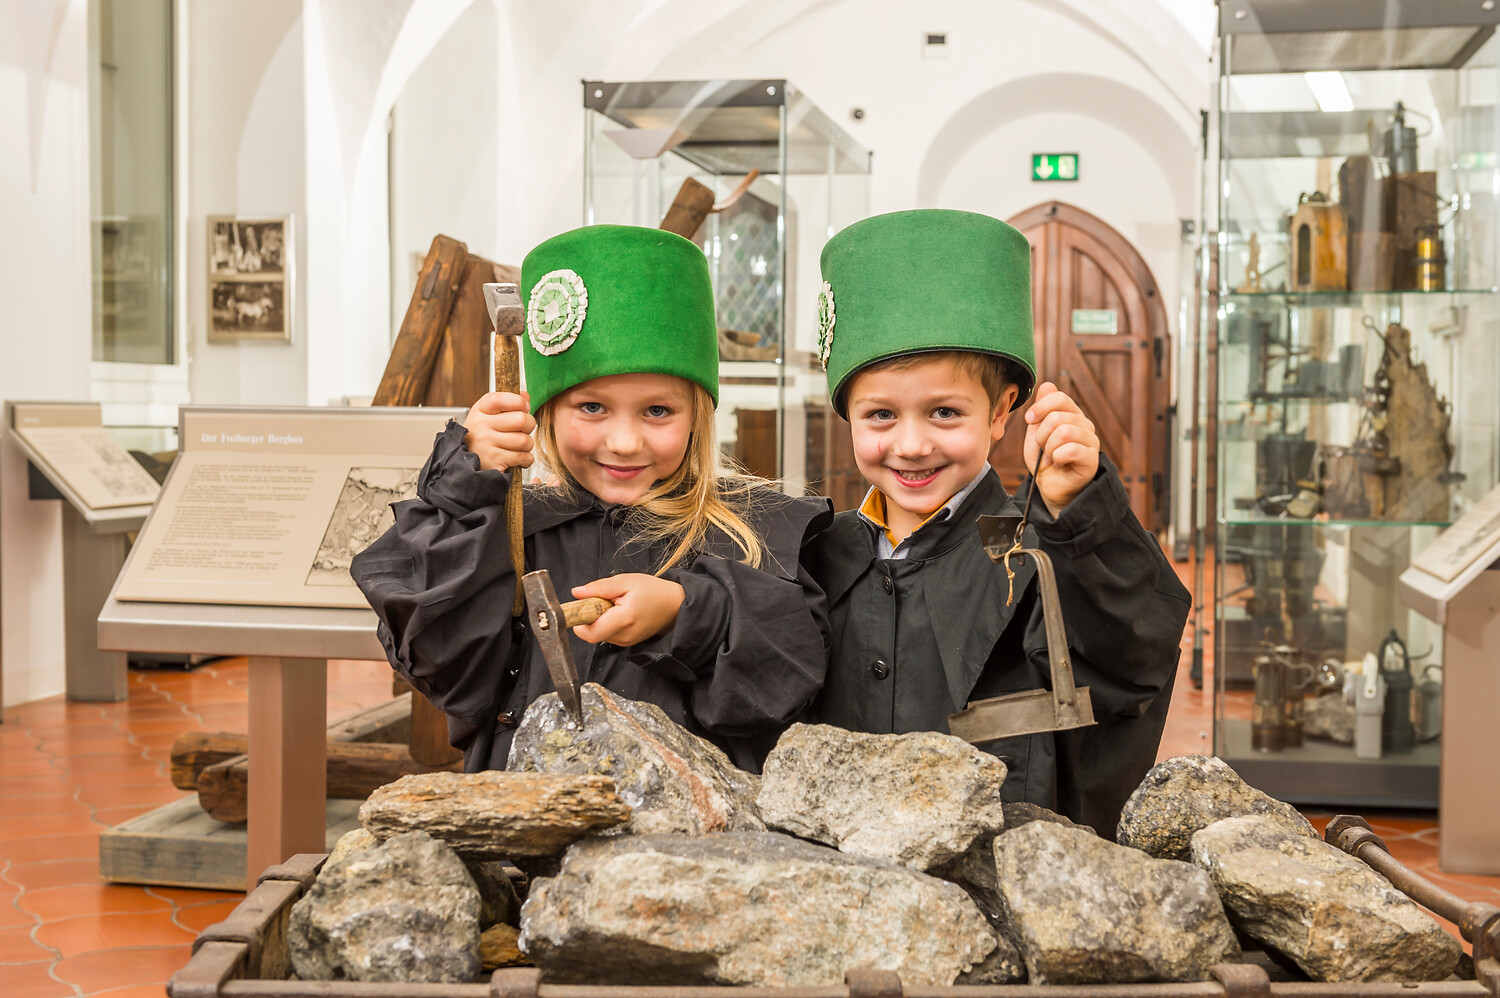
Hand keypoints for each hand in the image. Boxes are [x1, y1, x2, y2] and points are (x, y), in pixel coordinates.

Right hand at [463, 391, 535, 471]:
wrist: (465, 460)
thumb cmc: (482, 434)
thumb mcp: (489, 413)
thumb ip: (508, 403)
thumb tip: (525, 396)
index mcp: (481, 410)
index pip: (501, 399)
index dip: (519, 402)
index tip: (524, 407)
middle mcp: (481, 425)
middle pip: (521, 420)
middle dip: (529, 425)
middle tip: (524, 429)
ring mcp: (486, 444)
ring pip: (524, 441)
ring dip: (528, 444)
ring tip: (519, 445)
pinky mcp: (494, 461)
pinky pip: (523, 457)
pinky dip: (527, 458)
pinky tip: (519, 456)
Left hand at [569, 573, 684, 645]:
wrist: (674, 605)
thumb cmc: (652, 591)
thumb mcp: (625, 581)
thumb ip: (599, 588)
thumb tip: (576, 593)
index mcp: (624, 619)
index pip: (590, 632)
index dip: (579, 622)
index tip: (580, 607)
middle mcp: (624, 636)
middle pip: (592, 633)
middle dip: (590, 617)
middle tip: (601, 601)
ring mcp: (626, 642)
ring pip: (599, 634)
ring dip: (599, 620)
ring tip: (614, 605)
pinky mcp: (627, 643)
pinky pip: (607, 635)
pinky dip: (607, 624)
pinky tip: (618, 613)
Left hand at [1023, 382, 1099, 514]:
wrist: (1049, 486)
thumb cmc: (1043, 459)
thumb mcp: (1036, 432)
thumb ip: (1041, 410)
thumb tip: (1047, 384)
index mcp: (1072, 414)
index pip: (1059, 397)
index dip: (1040, 407)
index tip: (1029, 419)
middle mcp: (1085, 424)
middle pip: (1057, 417)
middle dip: (1041, 435)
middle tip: (1042, 448)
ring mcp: (1091, 441)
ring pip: (1063, 432)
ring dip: (1048, 447)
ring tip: (1049, 457)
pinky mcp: (1092, 459)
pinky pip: (1070, 450)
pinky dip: (1056, 458)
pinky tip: (1057, 463)